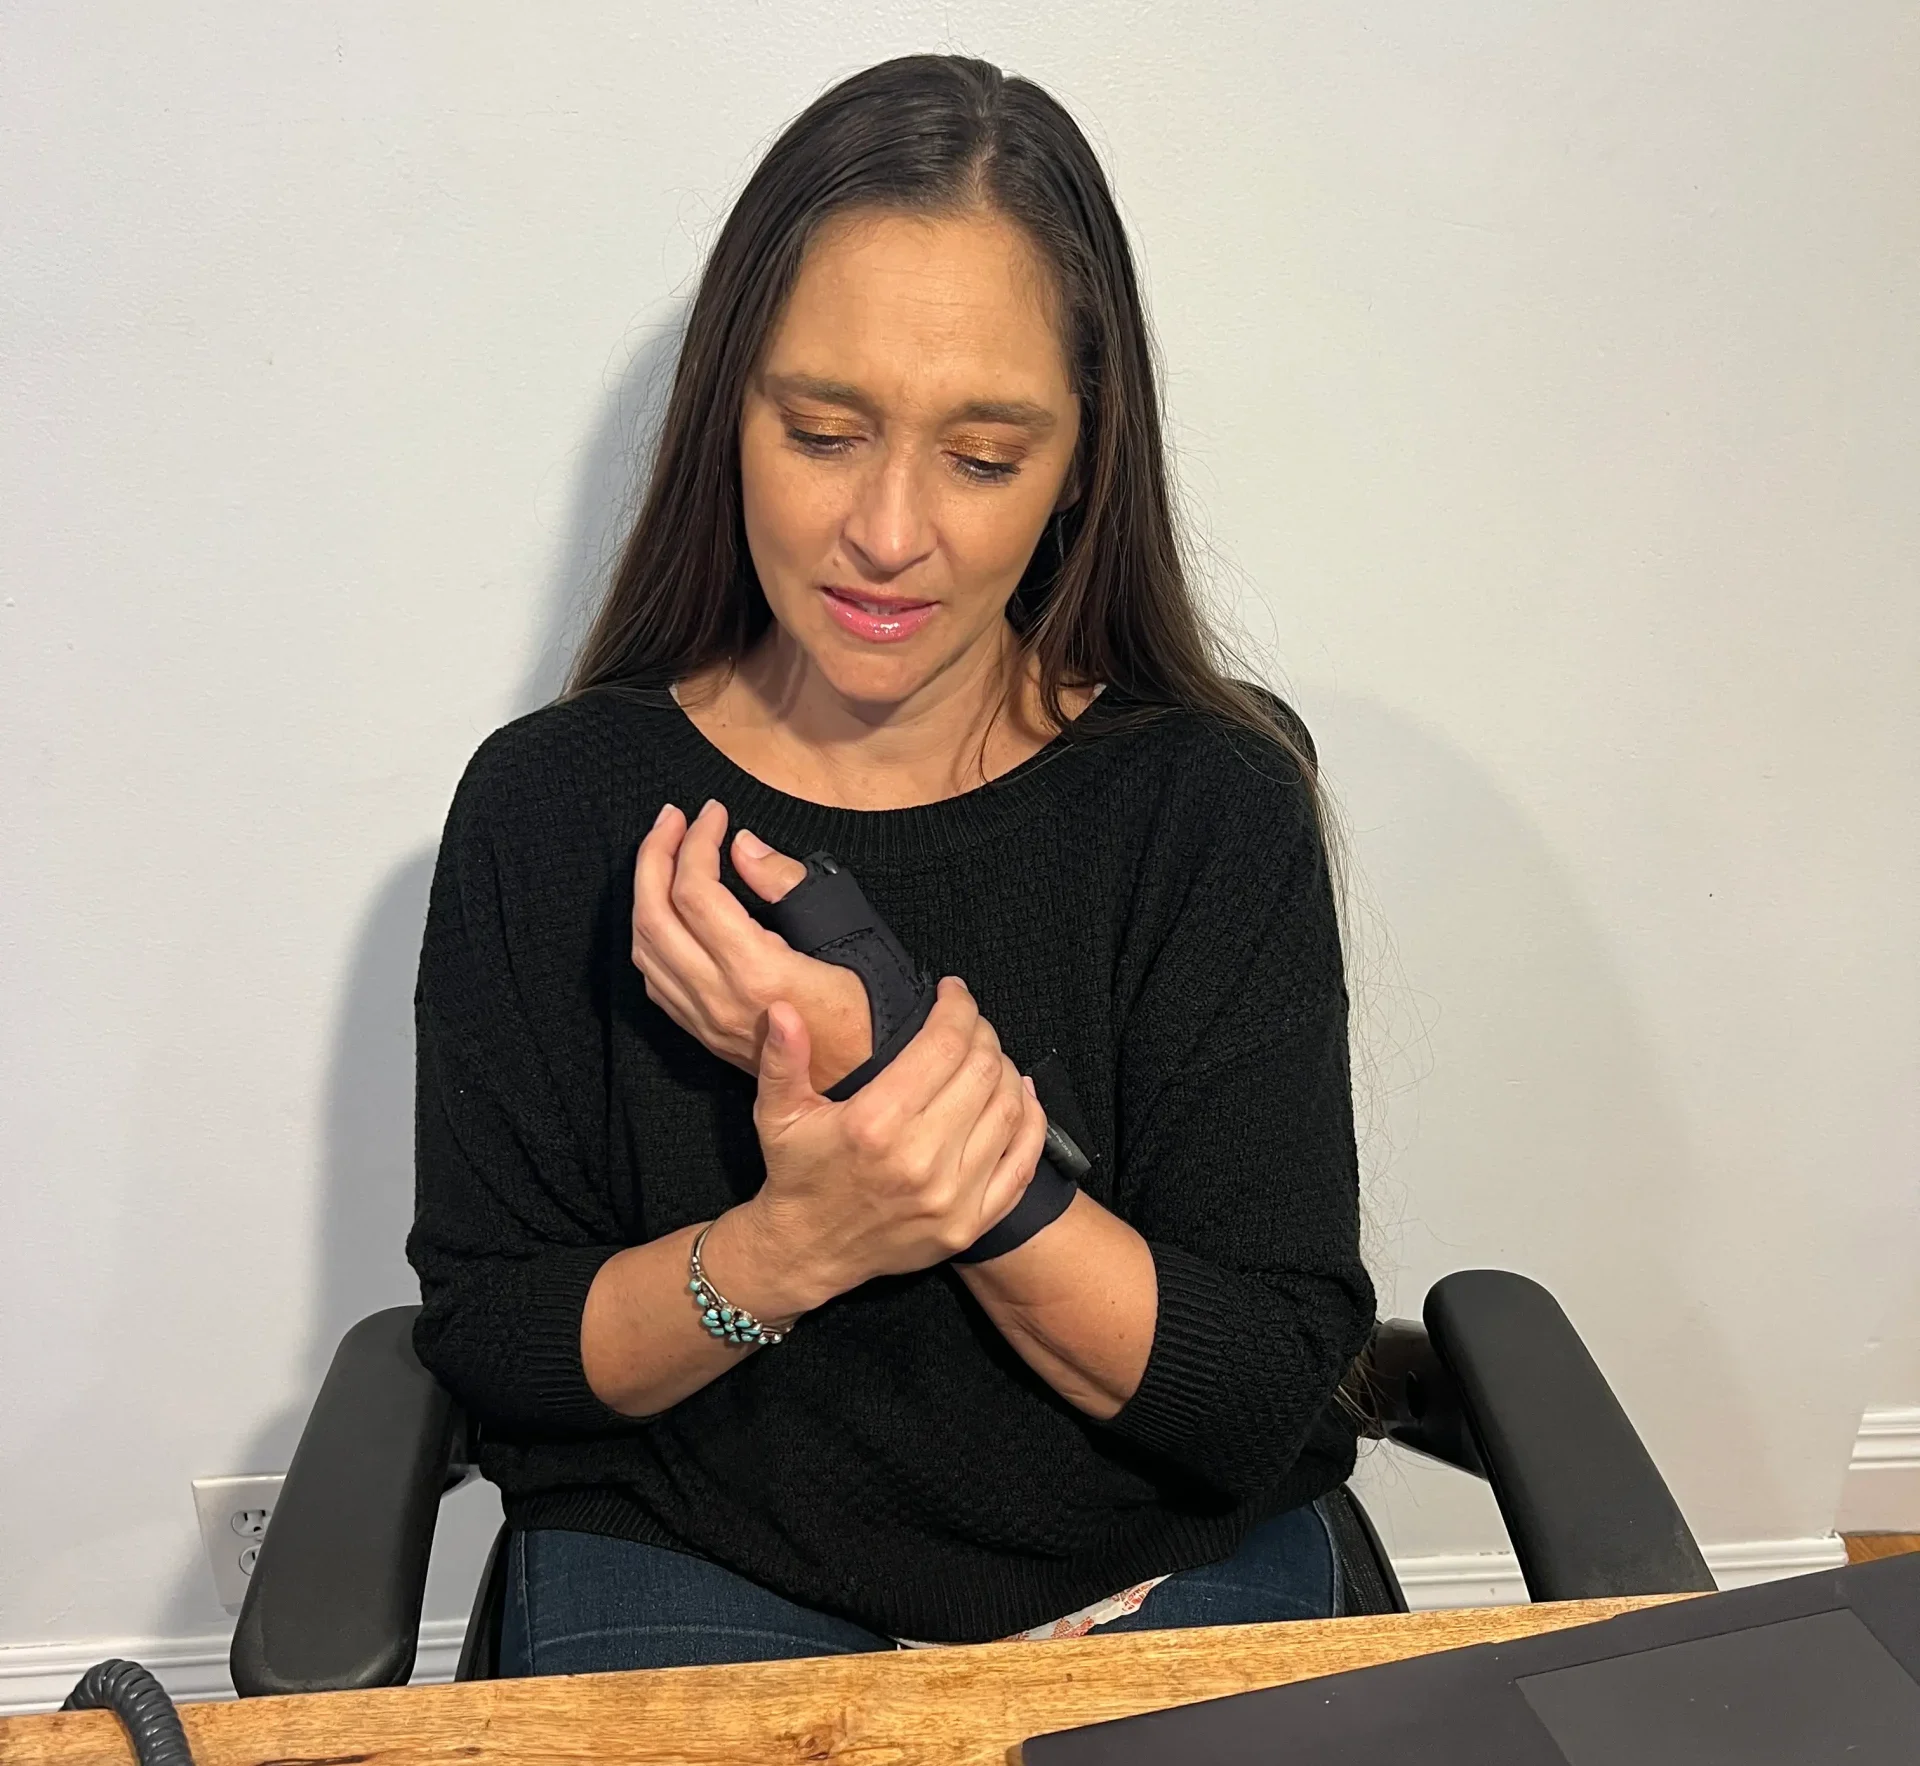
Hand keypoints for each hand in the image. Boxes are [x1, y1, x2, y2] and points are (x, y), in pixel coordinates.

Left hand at [632, 799, 872, 1092]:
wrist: (870, 1082)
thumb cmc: (871, 1011)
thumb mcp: (847, 937)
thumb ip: (790, 887)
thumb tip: (743, 847)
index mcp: (755, 971)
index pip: (696, 892)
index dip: (697, 841)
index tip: (714, 812)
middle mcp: (718, 998)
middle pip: (653, 915)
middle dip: (655, 854)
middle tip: (672, 818)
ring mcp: (706, 1021)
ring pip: (644, 947)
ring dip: (645, 891)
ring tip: (664, 851)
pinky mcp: (705, 1033)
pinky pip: (654, 978)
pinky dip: (651, 932)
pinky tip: (667, 908)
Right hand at [709, 977, 1049, 1315]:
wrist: (807, 1251)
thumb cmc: (796, 1174)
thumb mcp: (777, 1112)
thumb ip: (783, 1058)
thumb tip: (782, 1008)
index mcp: (874, 1124)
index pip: (943, 1045)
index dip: (956, 1008)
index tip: (952, 991)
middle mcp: (919, 1161)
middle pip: (982, 1071)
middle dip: (982, 1032)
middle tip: (968, 1021)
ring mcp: (952, 1197)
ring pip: (1009, 1109)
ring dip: (1005, 1070)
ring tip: (986, 1055)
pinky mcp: (972, 1224)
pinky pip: (1024, 1162)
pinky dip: (1032, 1121)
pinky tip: (1020, 1095)